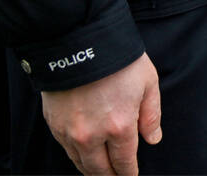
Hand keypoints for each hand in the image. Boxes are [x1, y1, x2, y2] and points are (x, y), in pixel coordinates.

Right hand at [42, 53, 160, 175]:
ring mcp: (70, 133)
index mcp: (119, 127)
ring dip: (91, 169)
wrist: (80, 44)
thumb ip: (151, 115)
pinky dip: (76, 155)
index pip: (124, 162)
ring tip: (100, 171)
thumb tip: (153, 139)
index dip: (128, 173)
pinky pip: (66, 150)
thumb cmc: (118, 61)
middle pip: (99, 170)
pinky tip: (83, 154)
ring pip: (80, 162)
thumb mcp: (148, 83)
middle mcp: (92, 136)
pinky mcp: (54, 126)